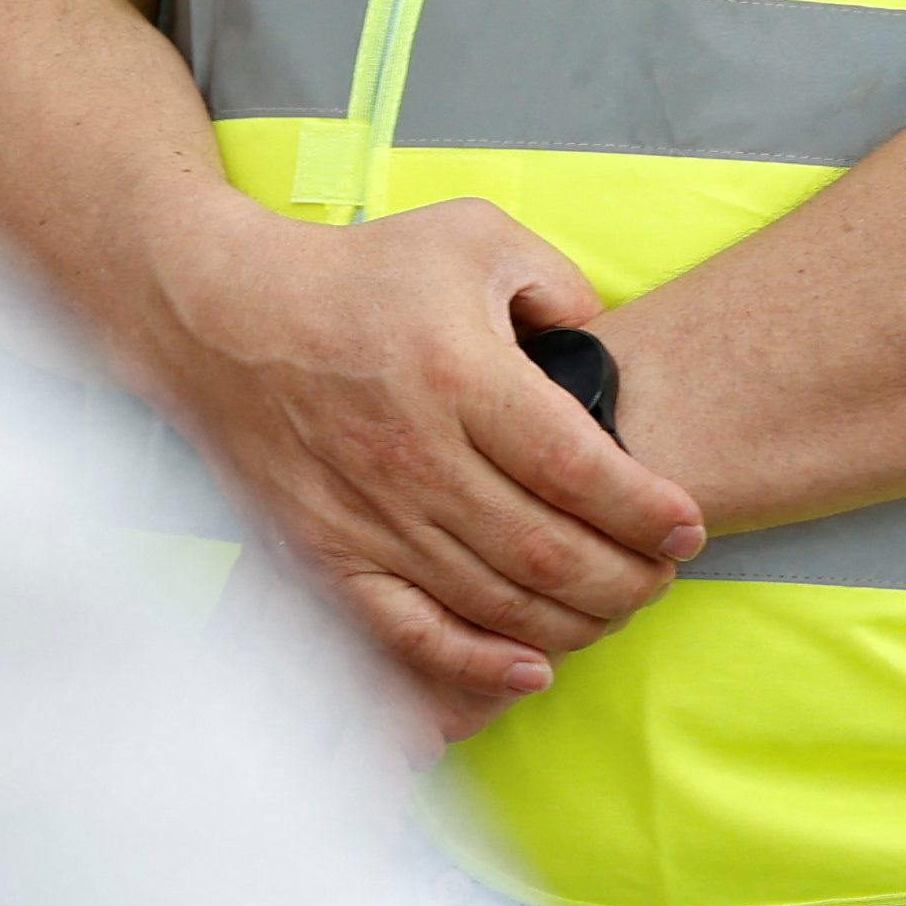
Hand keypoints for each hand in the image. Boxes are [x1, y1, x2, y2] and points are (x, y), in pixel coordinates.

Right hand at [135, 199, 706, 736]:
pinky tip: (532, 669)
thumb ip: (558, 285)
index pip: (581, 468)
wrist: (218, 317)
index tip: (688, 525)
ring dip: (575, 621)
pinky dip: (478, 664)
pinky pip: (412, 633)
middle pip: (550, 551)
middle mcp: (413, 455)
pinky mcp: (324, 555)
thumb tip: (604, 348)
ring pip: (496, 601)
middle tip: (663, 574)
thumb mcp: (471, 236)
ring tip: (615, 606)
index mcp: (456, 373)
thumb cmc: (356, 273)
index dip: (649, 510)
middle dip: (629, 578)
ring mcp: (365, 515)